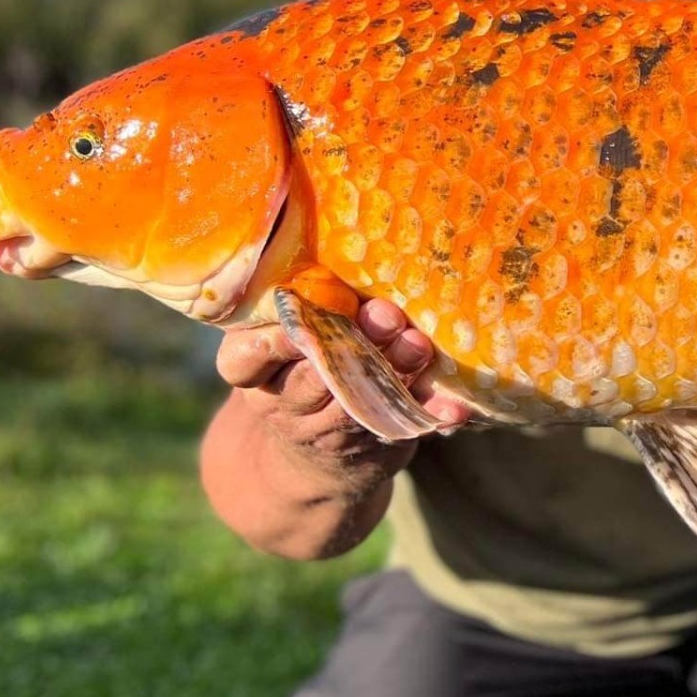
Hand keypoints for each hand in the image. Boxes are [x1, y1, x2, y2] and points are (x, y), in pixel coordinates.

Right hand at [216, 298, 469, 460]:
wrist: (314, 454)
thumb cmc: (303, 361)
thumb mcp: (284, 335)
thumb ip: (305, 301)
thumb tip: (346, 242)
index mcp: (254, 370)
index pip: (243, 362)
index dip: (270, 344)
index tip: (304, 321)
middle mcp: (285, 402)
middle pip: (314, 377)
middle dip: (352, 344)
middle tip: (385, 315)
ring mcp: (325, 431)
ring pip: (358, 403)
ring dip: (394, 371)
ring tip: (418, 344)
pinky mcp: (369, 445)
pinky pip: (401, 430)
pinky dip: (428, 415)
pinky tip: (453, 407)